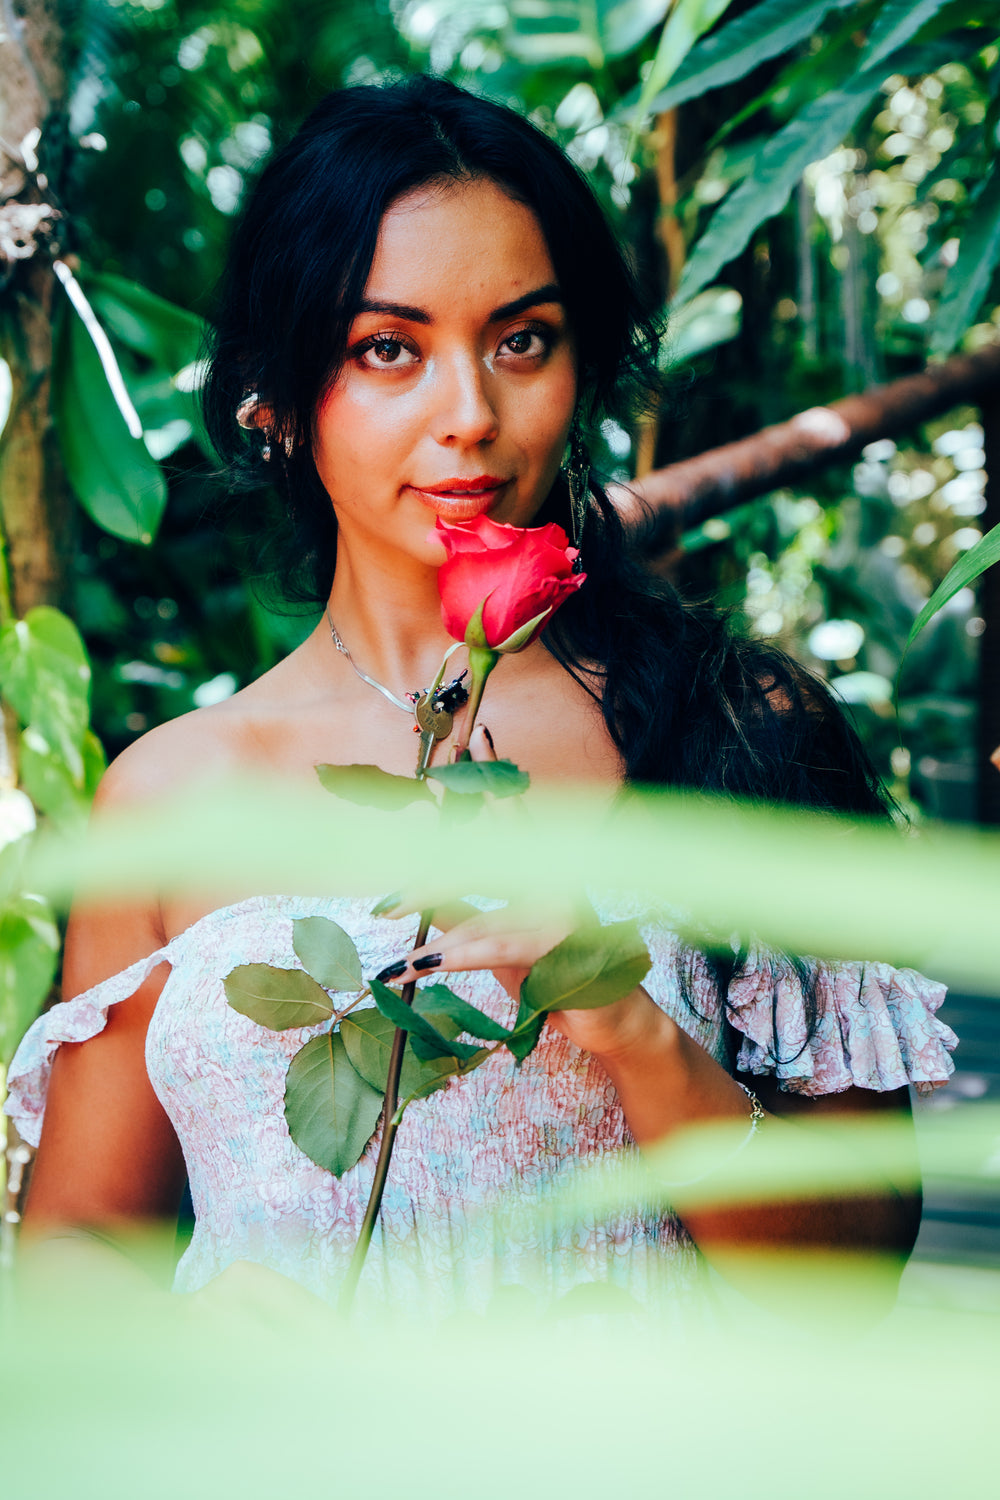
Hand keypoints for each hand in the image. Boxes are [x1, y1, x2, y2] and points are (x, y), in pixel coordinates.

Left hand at [376, 723, 574, 1002]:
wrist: (607, 1020)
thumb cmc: (553, 974)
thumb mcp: (501, 934)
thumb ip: (466, 910)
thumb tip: (423, 891)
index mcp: (548, 868)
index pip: (516, 813)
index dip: (496, 776)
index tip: (475, 737)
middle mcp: (558, 880)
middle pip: (490, 854)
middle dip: (436, 861)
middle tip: (392, 877)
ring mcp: (561, 912)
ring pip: (482, 904)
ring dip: (432, 916)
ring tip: (388, 912)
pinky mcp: (556, 950)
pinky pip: (491, 947)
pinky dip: (449, 956)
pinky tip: (413, 964)